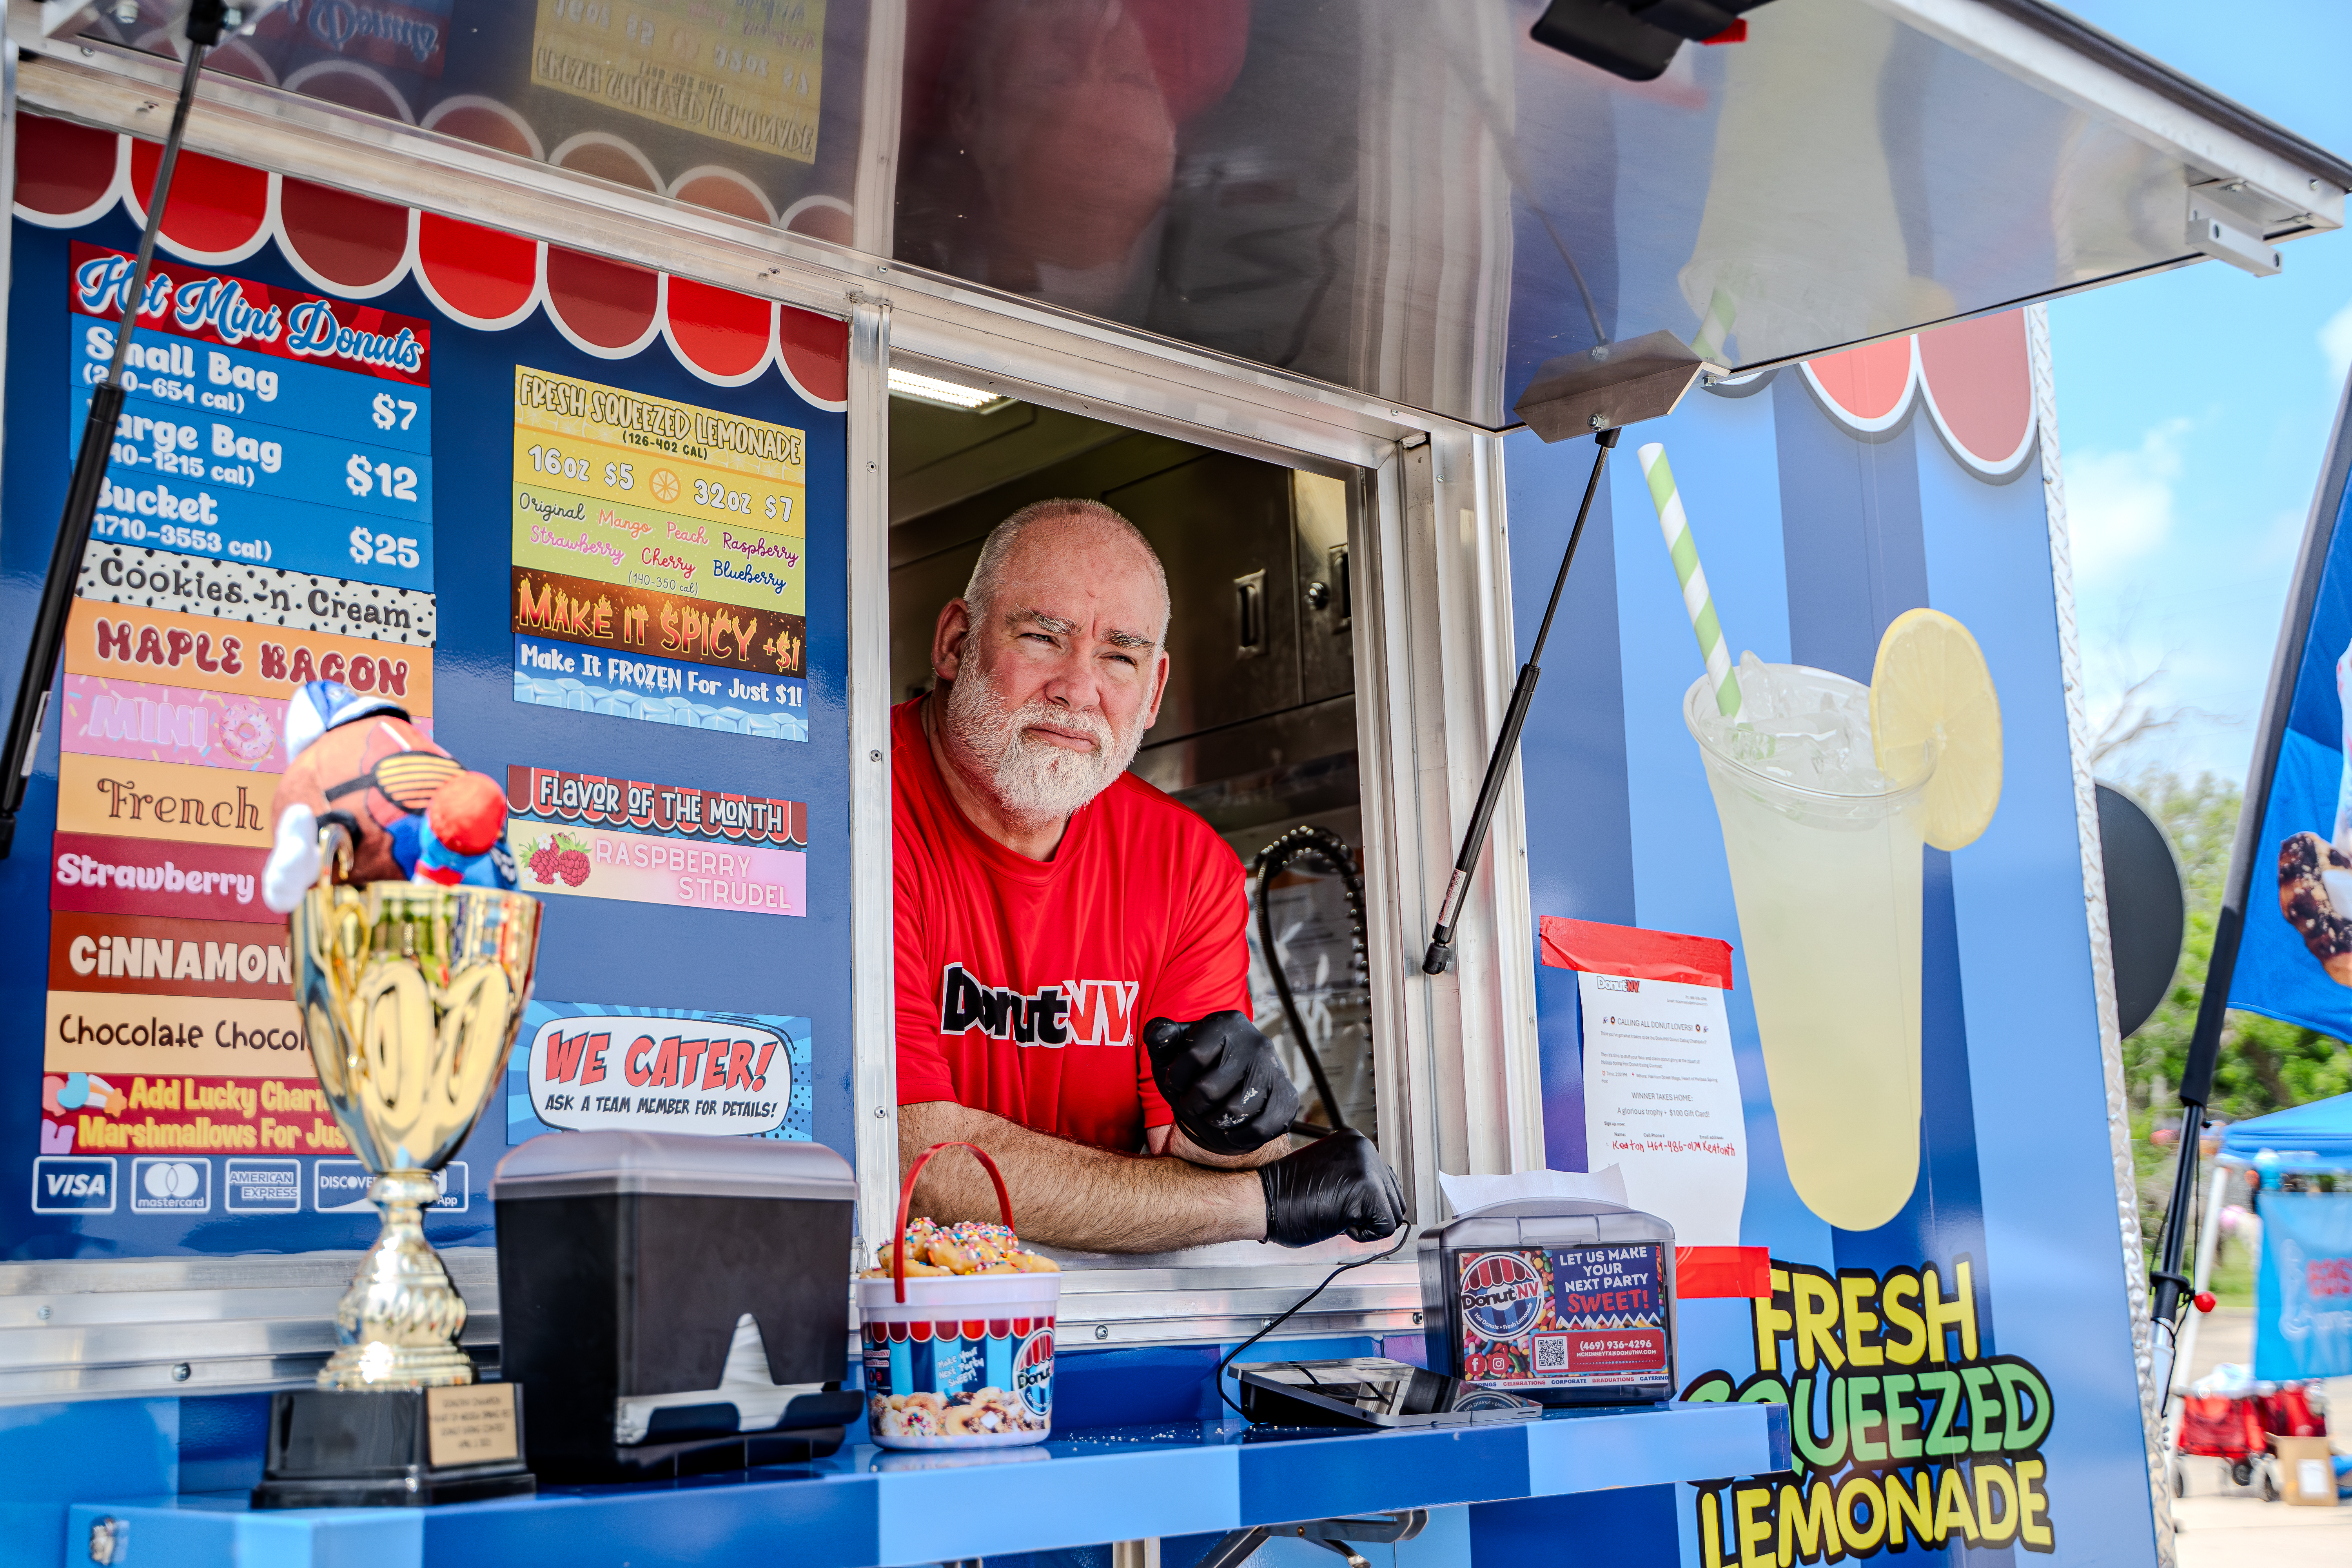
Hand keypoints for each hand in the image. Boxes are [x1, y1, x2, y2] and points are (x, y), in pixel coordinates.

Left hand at [1143, 1012, 1299, 1156]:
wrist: (1230, 1094)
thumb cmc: (1195, 1072)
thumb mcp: (1171, 1052)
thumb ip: (1160, 1036)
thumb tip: (1159, 1034)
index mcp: (1227, 1023)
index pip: (1193, 1056)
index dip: (1175, 1078)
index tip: (1175, 1083)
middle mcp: (1256, 1042)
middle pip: (1208, 1089)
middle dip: (1192, 1104)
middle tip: (1193, 1103)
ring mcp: (1275, 1070)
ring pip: (1233, 1111)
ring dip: (1213, 1121)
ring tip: (1210, 1114)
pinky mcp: (1287, 1099)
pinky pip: (1260, 1129)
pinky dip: (1238, 1138)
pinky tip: (1230, 1131)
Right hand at [1257, 1130, 1407, 1246]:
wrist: (1264, 1201)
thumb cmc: (1288, 1195)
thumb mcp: (1331, 1175)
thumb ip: (1357, 1177)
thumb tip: (1383, 1197)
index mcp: (1355, 1142)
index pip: (1385, 1180)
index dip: (1365, 1202)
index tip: (1338, 1202)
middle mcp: (1365, 1149)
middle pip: (1394, 1196)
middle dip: (1370, 1213)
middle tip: (1336, 1209)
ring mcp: (1368, 1167)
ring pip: (1393, 1212)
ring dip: (1367, 1223)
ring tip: (1336, 1214)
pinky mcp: (1368, 1190)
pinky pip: (1385, 1227)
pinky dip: (1363, 1234)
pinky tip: (1338, 1222)